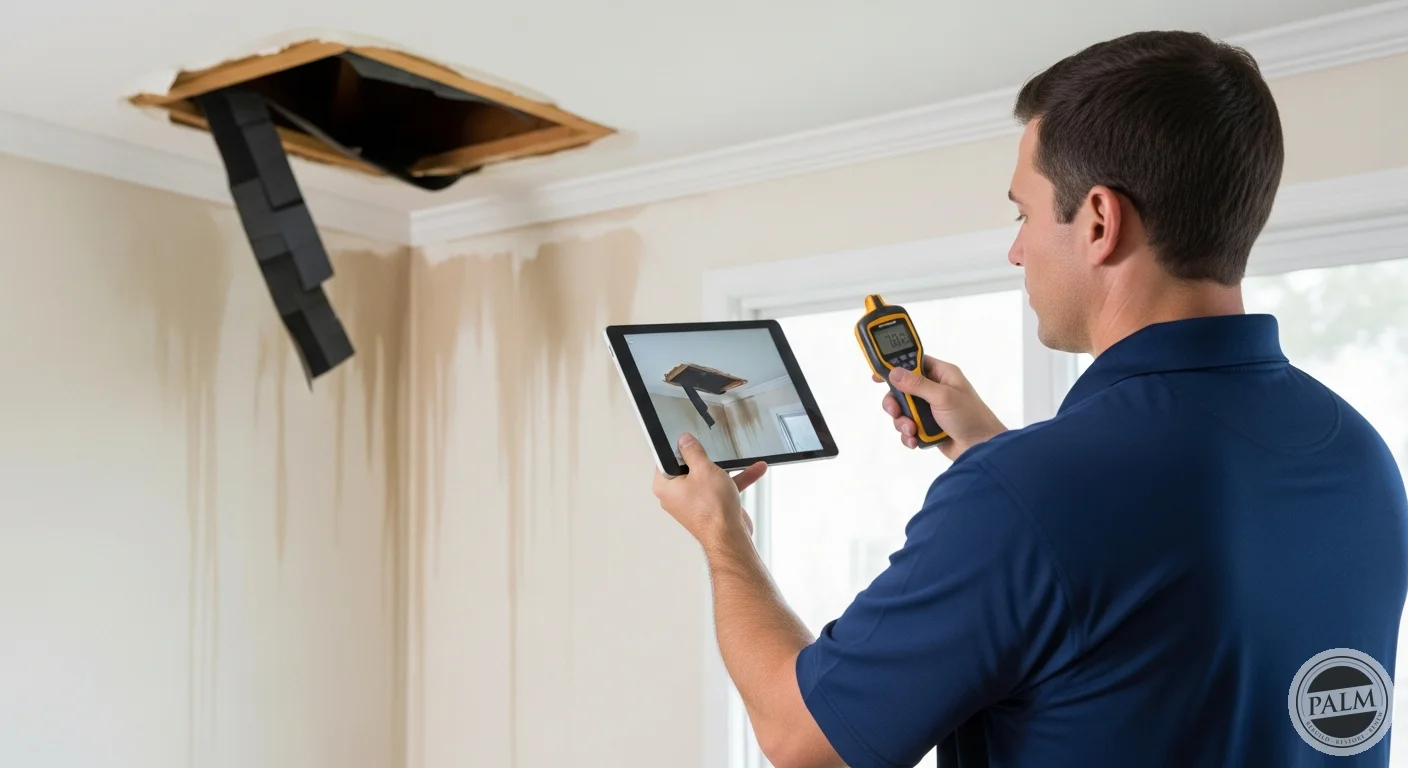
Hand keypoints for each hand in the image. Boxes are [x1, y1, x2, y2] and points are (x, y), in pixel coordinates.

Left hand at [653, 434, 766, 547]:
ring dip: (726, 471)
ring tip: (737, 460)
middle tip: (712, 450)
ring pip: (708, 479)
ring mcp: (694, 503)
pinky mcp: (710, 508)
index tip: (689, 440)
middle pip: (689, 468)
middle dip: (706, 460)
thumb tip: (685, 441)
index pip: (667, 460)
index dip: (679, 449)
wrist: (730, 536)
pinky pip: (720, 490)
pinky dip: (735, 481)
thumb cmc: (712, 509)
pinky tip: (753, 471)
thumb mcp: (703, 469)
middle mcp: (677, 496)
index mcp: (666, 487)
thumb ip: (693, 452)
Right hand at [874, 356, 1005, 460]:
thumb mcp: (943, 396)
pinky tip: (915, 440)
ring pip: (903, 410)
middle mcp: (934, 389)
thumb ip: (917, 384)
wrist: (982, 449)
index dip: (895, 366)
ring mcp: (930, 409)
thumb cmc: (971, 417)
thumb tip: (895, 372)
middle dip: (896, 402)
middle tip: (895, 410)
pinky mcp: (927, 427)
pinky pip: (908, 427)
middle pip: (902, 389)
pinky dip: (908, 435)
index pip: (913, 362)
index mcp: (942, 374)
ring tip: (912, 430)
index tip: (878, 374)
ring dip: (902, 421)